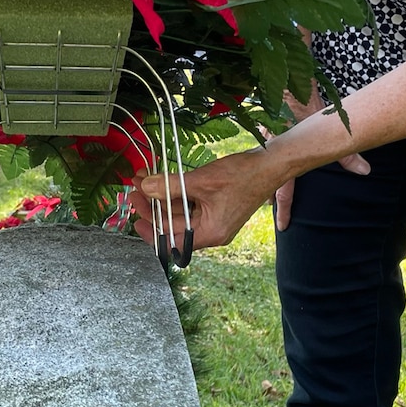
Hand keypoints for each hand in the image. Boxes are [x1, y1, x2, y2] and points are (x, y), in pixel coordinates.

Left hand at [129, 147, 281, 250]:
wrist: (269, 164)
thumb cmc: (243, 175)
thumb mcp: (201, 180)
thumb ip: (171, 186)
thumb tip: (145, 187)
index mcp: (211, 233)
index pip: (173, 242)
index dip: (151, 232)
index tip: (136, 219)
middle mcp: (211, 231)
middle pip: (173, 226)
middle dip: (152, 207)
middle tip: (135, 191)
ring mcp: (213, 219)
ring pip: (178, 213)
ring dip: (161, 197)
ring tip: (144, 180)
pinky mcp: (213, 207)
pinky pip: (188, 205)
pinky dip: (174, 193)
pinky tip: (161, 181)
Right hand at [270, 86, 369, 230]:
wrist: (285, 77)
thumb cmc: (307, 102)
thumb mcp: (327, 126)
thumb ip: (344, 151)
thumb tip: (364, 171)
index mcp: (285, 156)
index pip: (284, 191)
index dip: (284, 210)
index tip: (283, 227)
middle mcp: (272, 151)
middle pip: (269, 181)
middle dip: (271, 197)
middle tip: (273, 212)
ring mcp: (265, 140)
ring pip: (263, 165)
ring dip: (265, 177)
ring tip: (266, 191)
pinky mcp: (265, 127)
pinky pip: (264, 150)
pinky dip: (264, 158)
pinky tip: (265, 159)